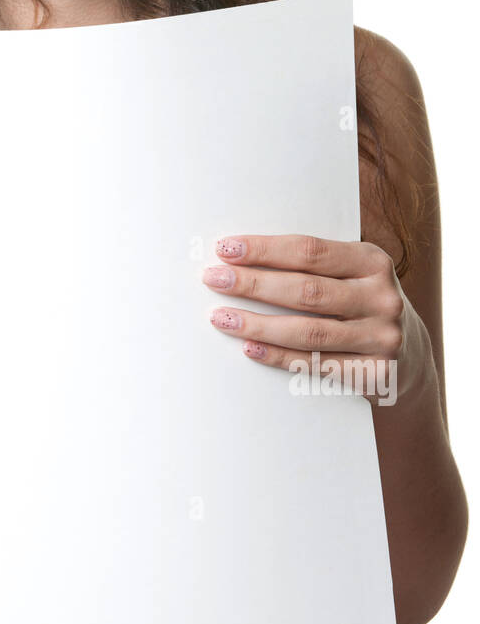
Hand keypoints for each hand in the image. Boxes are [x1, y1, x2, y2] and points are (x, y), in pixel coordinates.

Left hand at [200, 234, 431, 406]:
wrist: (410, 356)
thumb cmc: (361, 303)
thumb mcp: (351, 274)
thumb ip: (313, 265)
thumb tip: (241, 257)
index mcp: (373, 262)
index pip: (310, 251)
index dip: (265, 250)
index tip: (226, 249)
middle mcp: (382, 298)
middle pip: (306, 290)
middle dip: (253, 284)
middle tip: (213, 279)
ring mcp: (382, 338)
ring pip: (308, 331)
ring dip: (257, 324)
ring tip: (222, 317)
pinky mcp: (374, 374)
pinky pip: (315, 364)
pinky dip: (278, 356)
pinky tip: (249, 348)